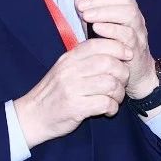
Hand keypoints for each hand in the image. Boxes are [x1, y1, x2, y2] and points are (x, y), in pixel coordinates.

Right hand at [13, 37, 131, 148]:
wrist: (33, 116)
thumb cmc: (53, 93)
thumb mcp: (64, 69)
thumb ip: (84, 59)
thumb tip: (113, 50)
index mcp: (69, 58)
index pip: (98, 44)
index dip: (118, 47)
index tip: (127, 55)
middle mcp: (70, 70)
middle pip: (109, 63)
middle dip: (123, 74)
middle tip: (122, 83)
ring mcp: (72, 89)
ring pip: (110, 84)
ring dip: (119, 93)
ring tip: (115, 99)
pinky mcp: (76, 107)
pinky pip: (105, 104)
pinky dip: (112, 108)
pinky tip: (108, 110)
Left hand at [74, 0, 157, 98]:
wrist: (135, 74)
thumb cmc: (115, 48)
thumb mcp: (100, 27)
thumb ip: (90, 12)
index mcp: (127, 9)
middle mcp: (135, 18)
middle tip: (82, 5)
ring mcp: (138, 33)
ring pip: (128, 13)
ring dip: (104, 12)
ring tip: (86, 16)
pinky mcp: (136, 48)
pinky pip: (127, 35)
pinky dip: (111, 29)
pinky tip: (97, 28)